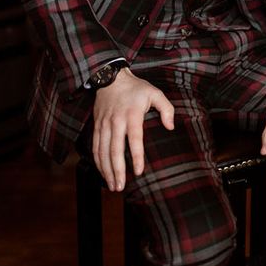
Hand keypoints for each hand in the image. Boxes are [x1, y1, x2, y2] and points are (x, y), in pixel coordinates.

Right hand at [91, 68, 174, 191]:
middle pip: (115, 150)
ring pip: (102, 151)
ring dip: (106, 170)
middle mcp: (116, 121)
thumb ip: (166, 109)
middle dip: (117, 170)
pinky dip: (97, 162)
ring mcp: (104, 124)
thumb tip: (170, 127)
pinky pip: (95, 147)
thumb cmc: (136, 88)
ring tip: (112, 186)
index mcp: (132, 114)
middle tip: (120, 187)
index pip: (134, 138)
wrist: (110, 77)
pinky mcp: (97, 126)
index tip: (139, 172)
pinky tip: (102, 173)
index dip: (136, 156)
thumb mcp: (155, 92)